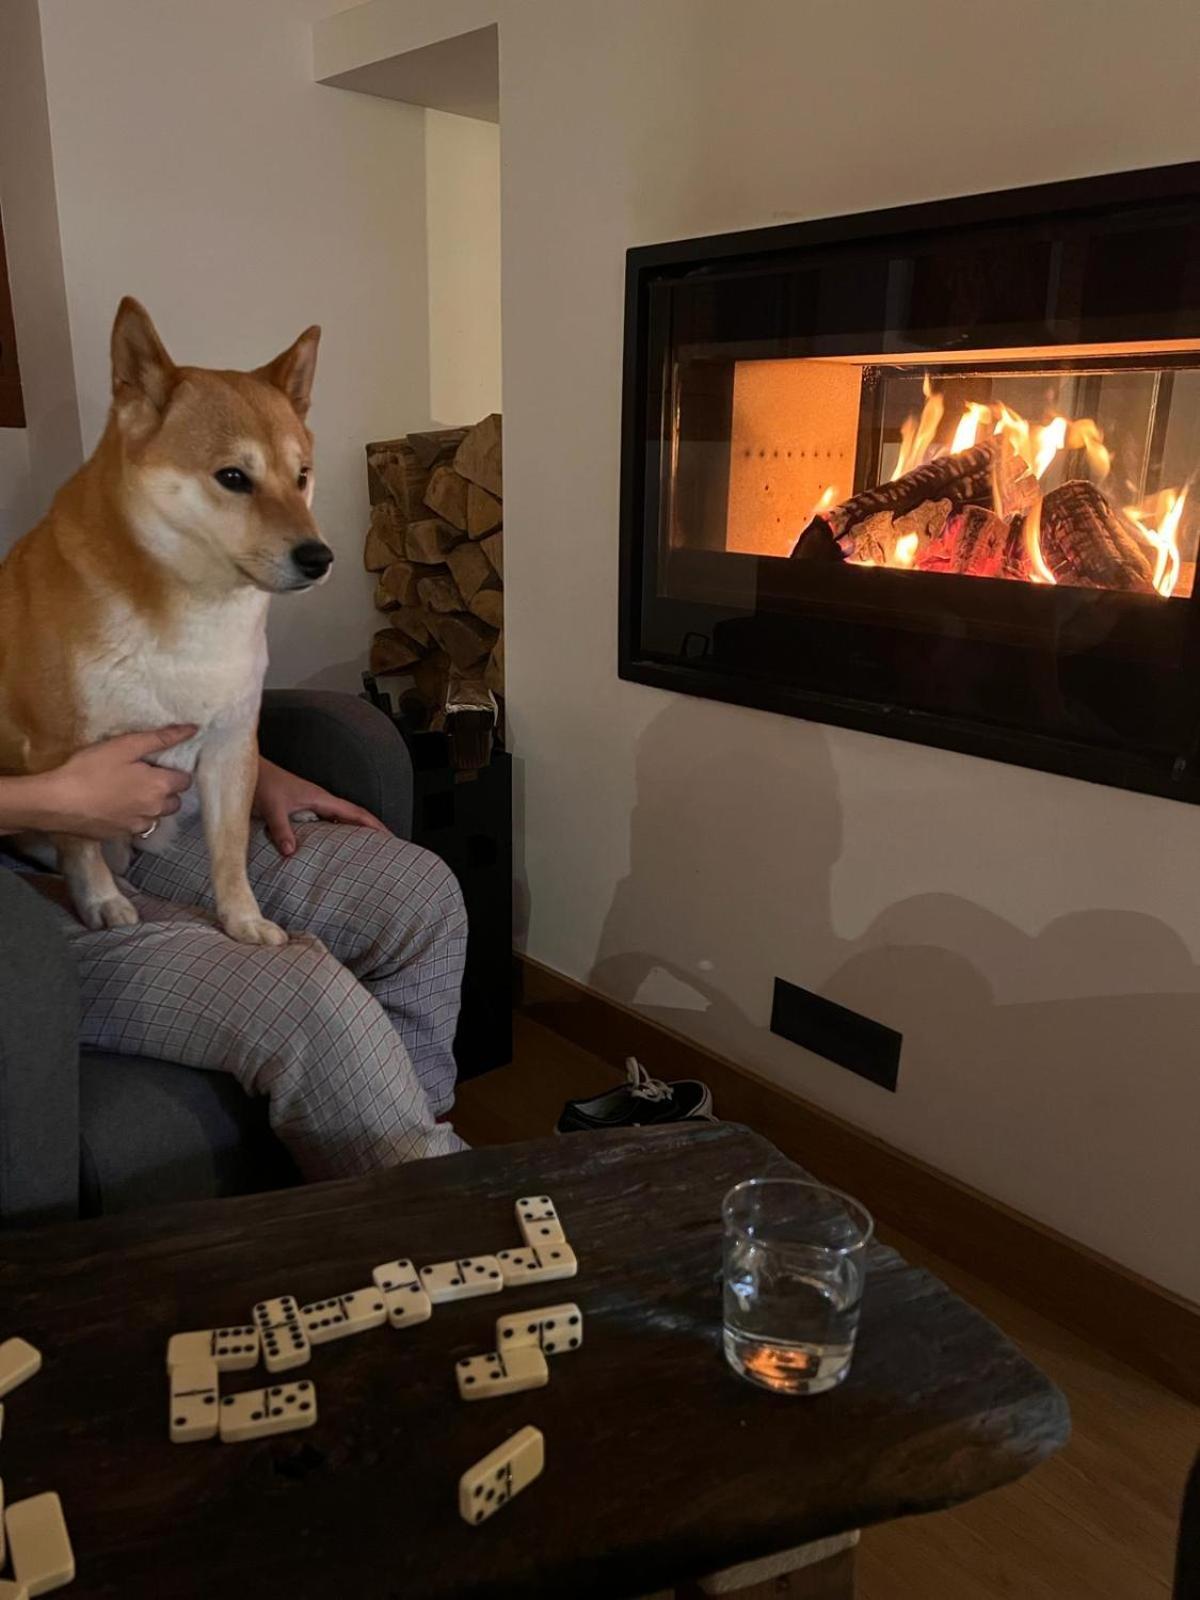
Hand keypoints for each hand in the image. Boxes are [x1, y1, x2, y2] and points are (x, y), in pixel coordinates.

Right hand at [39, 726, 195, 838]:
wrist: (57, 802)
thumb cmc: (90, 769)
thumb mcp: (125, 746)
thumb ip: (160, 738)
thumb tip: (193, 730)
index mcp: (160, 787)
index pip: (185, 780)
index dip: (175, 771)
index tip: (159, 764)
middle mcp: (155, 810)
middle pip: (175, 801)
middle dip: (166, 790)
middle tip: (143, 776)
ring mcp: (138, 826)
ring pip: (157, 816)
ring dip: (151, 806)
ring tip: (129, 792)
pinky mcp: (121, 836)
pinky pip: (137, 826)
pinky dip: (134, 817)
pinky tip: (117, 807)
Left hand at [253, 756, 387, 857]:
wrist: (249, 771)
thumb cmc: (263, 783)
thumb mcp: (272, 808)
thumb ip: (282, 829)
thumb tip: (291, 852)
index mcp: (320, 798)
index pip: (354, 812)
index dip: (373, 824)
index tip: (389, 836)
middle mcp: (320, 800)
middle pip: (352, 815)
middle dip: (370, 828)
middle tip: (387, 845)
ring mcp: (312, 803)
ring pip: (340, 818)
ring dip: (354, 830)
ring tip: (367, 847)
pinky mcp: (301, 807)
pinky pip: (326, 821)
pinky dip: (337, 830)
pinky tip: (336, 842)